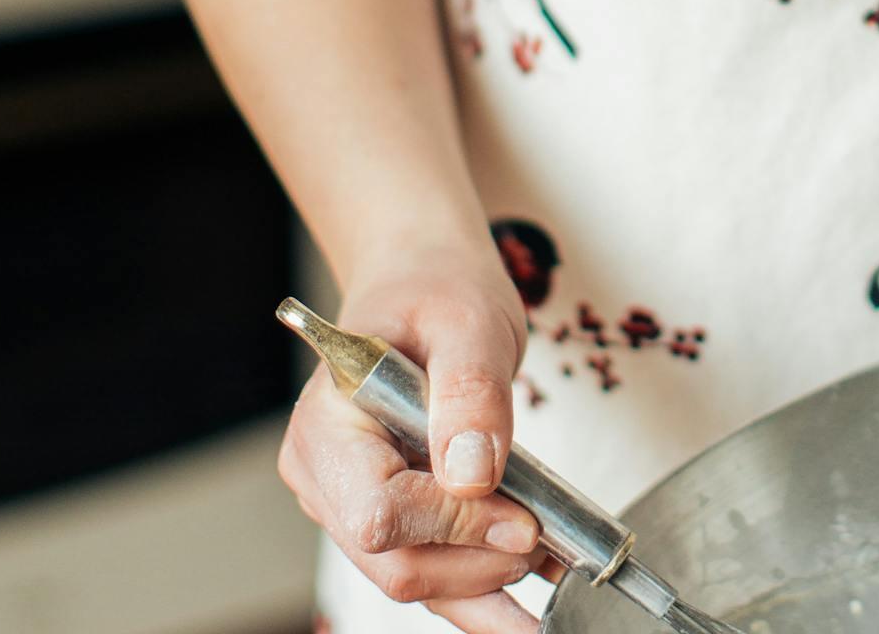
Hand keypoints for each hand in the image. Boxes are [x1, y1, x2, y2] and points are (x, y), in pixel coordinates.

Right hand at [277, 245, 550, 633]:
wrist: (423, 281)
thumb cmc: (435, 289)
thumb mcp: (468, 321)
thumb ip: (470, 392)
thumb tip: (474, 475)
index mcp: (327, 424)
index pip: (378, 511)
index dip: (453, 524)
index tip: (522, 515)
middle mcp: (325, 474)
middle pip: (394, 562)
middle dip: (477, 563)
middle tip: (545, 537)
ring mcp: (350, 502)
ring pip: (414, 578)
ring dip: (487, 582)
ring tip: (553, 564)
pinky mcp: (389, 516)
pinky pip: (432, 569)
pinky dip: (483, 586)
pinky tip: (532, 596)